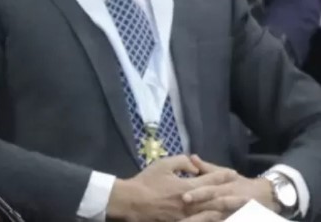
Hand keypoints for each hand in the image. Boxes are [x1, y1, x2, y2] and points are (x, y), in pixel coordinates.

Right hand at [107, 155, 237, 221]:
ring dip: (225, 211)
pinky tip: (217, 218)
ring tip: (238, 210)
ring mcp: (187, 215)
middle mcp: (191, 202)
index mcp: (187, 186)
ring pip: (211, 214)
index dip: (222, 176)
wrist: (133, 201)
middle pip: (216, 200)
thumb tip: (195, 166)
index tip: (233, 173)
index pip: (209, 180)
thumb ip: (181, 162)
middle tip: (245, 195)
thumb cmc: (147, 181)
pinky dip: (210, 220)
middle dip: (231, 196)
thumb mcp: (162, 164)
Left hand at [181, 155, 276, 217]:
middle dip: (199, 211)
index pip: (210, 191)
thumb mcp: (227, 174)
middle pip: (214, 207)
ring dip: (204, 220)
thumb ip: (208, 168)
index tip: (184, 197)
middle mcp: (230, 201)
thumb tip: (192, 157)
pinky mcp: (238, 219)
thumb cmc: (241, 184)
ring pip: (218, 219)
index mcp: (226, 188)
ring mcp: (234, 213)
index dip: (198, 194)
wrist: (268, 196)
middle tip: (183, 213)